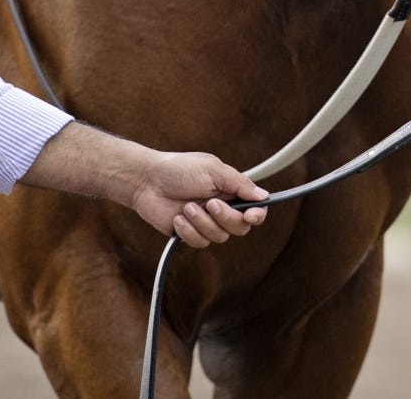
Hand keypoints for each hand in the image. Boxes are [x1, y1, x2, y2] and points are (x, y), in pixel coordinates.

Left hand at [132, 152, 268, 246]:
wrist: (147, 181)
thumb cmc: (179, 169)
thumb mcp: (213, 169)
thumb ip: (239, 184)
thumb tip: (263, 196)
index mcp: (230, 189)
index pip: (254, 207)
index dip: (257, 214)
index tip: (251, 215)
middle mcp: (221, 207)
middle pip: (240, 226)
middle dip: (226, 218)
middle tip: (210, 204)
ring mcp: (205, 222)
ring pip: (219, 236)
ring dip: (202, 222)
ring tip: (187, 207)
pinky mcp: (189, 234)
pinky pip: (200, 243)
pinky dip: (189, 231)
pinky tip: (178, 219)